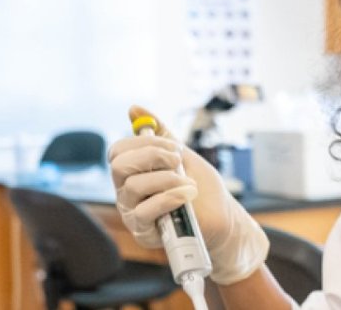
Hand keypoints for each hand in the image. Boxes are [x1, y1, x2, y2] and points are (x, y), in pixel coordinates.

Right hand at [108, 105, 268, 284]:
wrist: (222, 216)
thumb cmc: (200, 186)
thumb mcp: (181, 154)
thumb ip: (160, 133)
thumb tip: (134, 108)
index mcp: (133, 172)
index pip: (118, 150)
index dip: (145, 142)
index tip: (173, 146)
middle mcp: (126, 191)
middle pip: (118, 165)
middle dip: (152, 156)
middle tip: (178, 160)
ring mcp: (132, 213)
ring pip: (134, 186)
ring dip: (168, 178)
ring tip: (189, 183)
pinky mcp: (144, 232)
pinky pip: (145, 211)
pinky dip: (171, 198)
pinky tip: (187, 196)